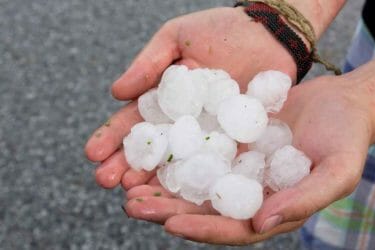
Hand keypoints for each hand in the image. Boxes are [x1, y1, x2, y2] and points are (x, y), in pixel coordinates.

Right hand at [84, 7, 298, 189]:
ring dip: (154, 181)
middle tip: (106, 181)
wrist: (269, 35)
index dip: (112, 137)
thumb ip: (148, 64)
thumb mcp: (176, 38)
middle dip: (126, 166)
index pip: (133, 122)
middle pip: (152, 149)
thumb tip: (115, 92)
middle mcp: (183, 124)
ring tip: (133, 194)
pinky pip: (215, 164)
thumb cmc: (221, 30)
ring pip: (178, 164)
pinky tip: (180, 193)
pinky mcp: (236, 143)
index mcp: (165, 100)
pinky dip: (197, 180)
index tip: (92, 153)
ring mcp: (208, 136)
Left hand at [123, 74, 372, 244]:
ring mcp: (236, 166)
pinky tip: (152, 148)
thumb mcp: (337, 172)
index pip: (232, 228)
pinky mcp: (230, 140)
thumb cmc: (345, 140)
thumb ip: (304, 199)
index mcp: (270, 210)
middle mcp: (248, 192)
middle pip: (203, 208)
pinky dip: (175, 151)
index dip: (202, 229)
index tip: (170, 224)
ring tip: (128, 184)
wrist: (340, 104)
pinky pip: (199, 148)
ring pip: (194, 180)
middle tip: (132, 205)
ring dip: (161, 184)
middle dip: (167, 210)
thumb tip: (261, 224)